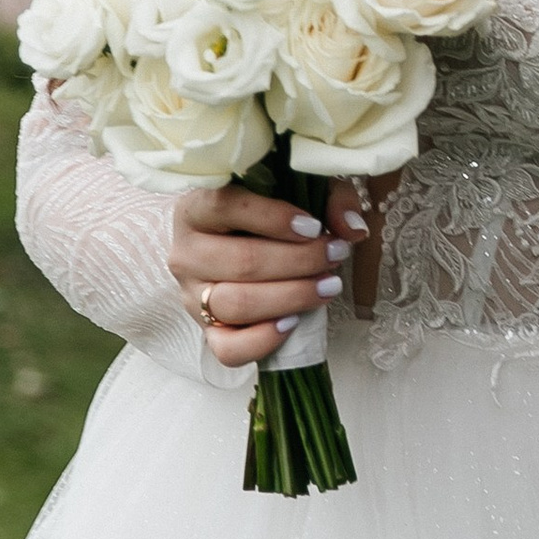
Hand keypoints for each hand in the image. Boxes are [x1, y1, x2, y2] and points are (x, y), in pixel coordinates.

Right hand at [169, 181, 369, 366]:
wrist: (228, 247)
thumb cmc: (265, 215)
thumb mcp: (296, 190)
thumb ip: (329, 198)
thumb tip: (352, 228)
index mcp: (197, 208)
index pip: (225, 206)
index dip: (273, 218)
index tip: (314, 226)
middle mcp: (186, 252)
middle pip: (241, 261)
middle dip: (298, 261)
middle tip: (335, 254)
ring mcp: (191, 295)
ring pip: (236, 304)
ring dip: (290, 297)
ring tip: (328, 286)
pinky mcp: (205, 331)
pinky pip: (227, 348)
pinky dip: (262, 340)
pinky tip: (293, 323)